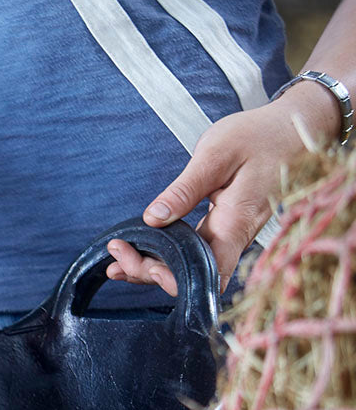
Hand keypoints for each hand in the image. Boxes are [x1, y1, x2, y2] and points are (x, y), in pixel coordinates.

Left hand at [106, 82, 341, 295]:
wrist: (293, 129)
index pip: (209, 272)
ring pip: (191, 265)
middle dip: (149, 271)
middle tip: (115, 252)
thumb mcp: (217, 153)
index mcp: (237, 221)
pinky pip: (194, 251)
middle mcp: (237, 236)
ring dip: (152, 265)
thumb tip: (154, 217)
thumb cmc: (258, 135)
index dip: (175, 280)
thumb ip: (185, 188)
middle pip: (192, 274)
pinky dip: (165, 253)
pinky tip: (139, 249)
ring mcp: (232, 234)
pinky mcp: (226, 228)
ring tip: (116, 256)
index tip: (143, 266)